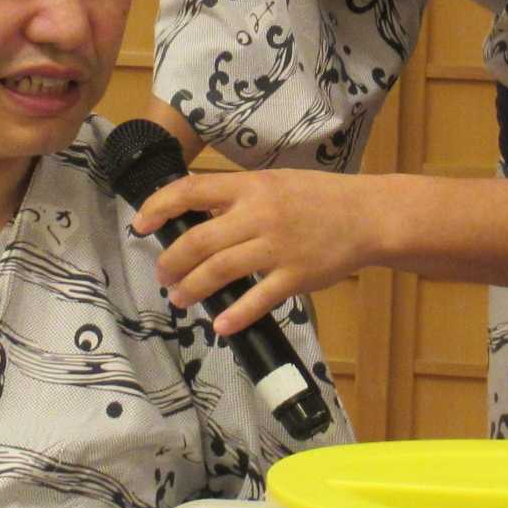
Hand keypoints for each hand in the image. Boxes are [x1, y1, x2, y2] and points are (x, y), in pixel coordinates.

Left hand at [134, 169, 387, 335]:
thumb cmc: (319, 198)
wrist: (367, 215)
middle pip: (198, 241)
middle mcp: (260, 215)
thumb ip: (238, 196)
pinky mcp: (295, 276)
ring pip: (219, 271)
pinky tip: (219, 325)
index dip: (158, 207)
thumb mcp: (274, 182)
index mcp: (251, 186)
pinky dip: (234, 316)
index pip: (191, 190)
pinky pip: (257, 300)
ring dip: (191, 289)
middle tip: (163, 274)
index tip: (140, 224)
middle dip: (171, 262)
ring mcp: (278, 247)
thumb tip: (194, 213)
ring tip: (180, 298)